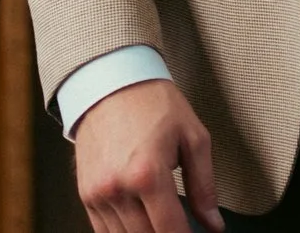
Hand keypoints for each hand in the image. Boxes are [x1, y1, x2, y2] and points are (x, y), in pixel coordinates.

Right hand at [74, 79, 223, 232]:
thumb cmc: (153, 104)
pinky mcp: (85, 195)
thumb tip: (214, 224)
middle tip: (182, 227)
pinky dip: (124, 232)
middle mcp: (117, 189)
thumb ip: (205, 187)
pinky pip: (103, 231)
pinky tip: (141, 223)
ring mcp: (97, 194)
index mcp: (147, 175)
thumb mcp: (194, 138)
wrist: (111, 82)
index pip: (171, 231)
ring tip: (163, 223)